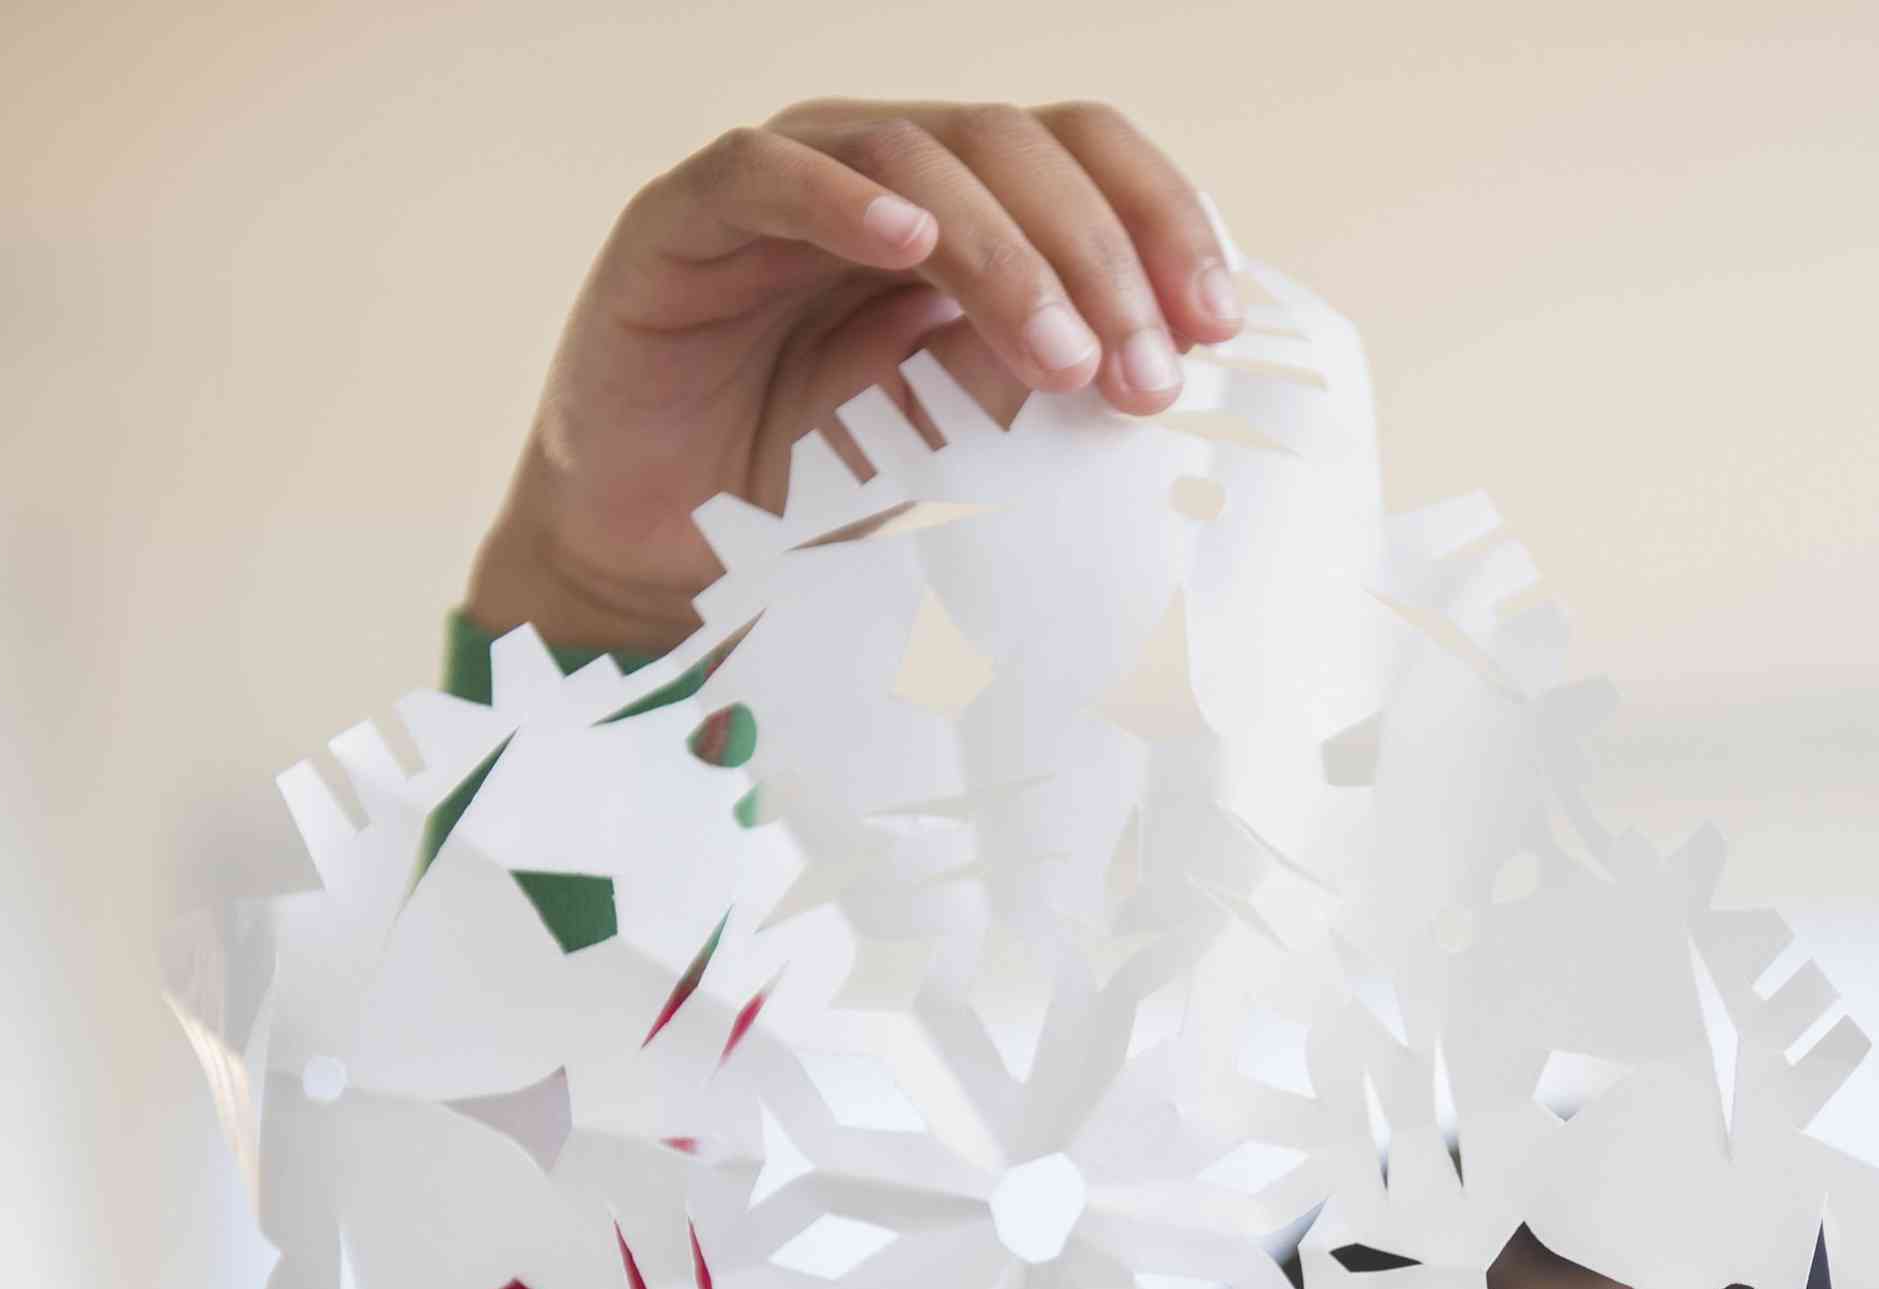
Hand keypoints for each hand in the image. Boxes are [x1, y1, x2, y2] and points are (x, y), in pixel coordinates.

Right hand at [464, 100, 1237, 660]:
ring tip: (1058, 357)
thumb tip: (1164, 354)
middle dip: (1100, 259)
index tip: (1215, 326)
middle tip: (1141, 377)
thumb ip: (1042, 376)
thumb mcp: (966, 438)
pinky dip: (844, 200)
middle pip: (1017, 146)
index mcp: (964, 206)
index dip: (1161, 220)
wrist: (663, 552)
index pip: (1086, 156)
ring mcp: (782, 181)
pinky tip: (908, 250)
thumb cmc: (818, 485)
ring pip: (916, 155)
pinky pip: (767, 174)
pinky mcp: (683, 220)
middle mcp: (881, 170)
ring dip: (1005, 254)